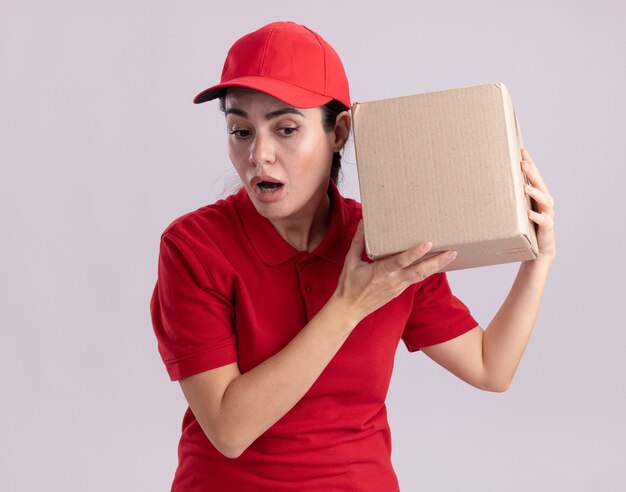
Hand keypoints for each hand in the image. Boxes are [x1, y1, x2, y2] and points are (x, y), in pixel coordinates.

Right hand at [331, 220, 456, 324]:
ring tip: (451, 255)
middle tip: (452, 251)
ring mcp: (398, 287)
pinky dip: (428, 271)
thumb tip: (364, 223)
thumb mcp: (350, 262)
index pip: (401, 261)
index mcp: (380, 272)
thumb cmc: (348, 285)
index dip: (415, 253)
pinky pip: (416, 279)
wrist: (349, 310)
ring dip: (437, 266)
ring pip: (421, 276)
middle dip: (437, 261)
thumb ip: (359, 242)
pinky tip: (437, 265)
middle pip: (420, 271)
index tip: (428, 243)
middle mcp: (393, 280)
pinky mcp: (399, 291)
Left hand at [521, 148, 555, 261]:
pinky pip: (543, 220)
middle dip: (532, 173)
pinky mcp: (547, 228)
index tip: (522, 150)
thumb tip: (491, 185)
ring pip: (544, 200)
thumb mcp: (518, 209)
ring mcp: (547, 214)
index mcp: (539, 196)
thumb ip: (512, 197)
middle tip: (523, 163)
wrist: (538, 250)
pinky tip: (529, 212)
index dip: (530, 163)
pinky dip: (536, 216)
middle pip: (540, 184)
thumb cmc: (527, 227)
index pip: (535, 176)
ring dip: (535, 192)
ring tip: (525, 186)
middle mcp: (545, 202)